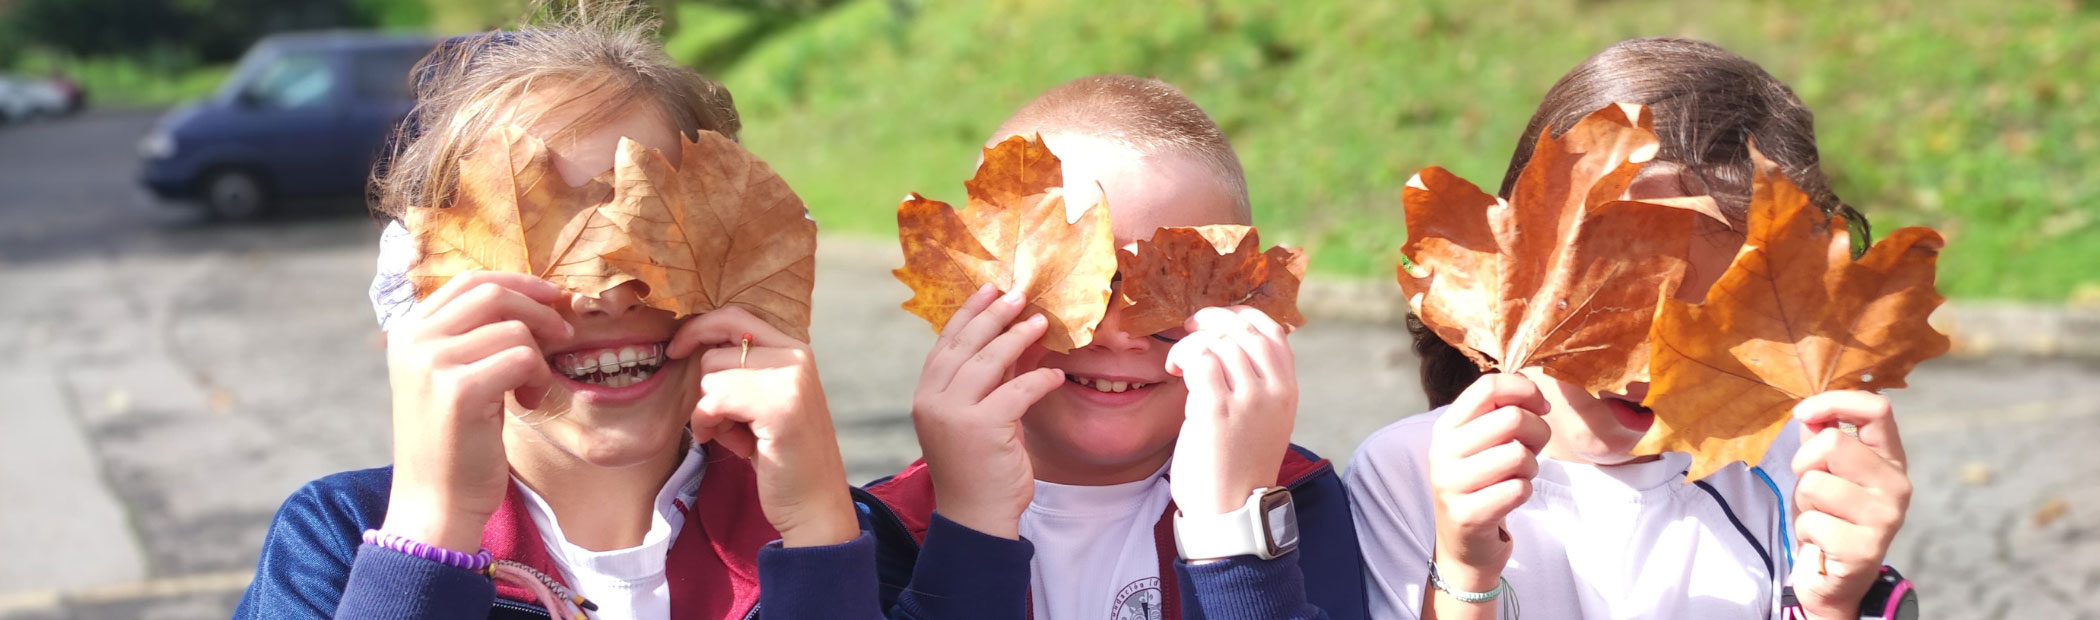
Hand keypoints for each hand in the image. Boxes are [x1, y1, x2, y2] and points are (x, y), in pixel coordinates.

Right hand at [380, 271, 572, 552]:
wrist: (435, 502)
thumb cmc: (456, 442)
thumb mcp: (453, 376)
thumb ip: (472, 336)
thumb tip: (531, 296)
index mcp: (407, 332)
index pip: (469, 281)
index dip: (518, 283)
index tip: (552, 298)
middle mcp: (412, 340)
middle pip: (492, 294)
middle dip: (539, 309)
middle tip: (563, 334)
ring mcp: (432, 363)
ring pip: (514, 328)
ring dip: (539, 358)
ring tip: (530, 390)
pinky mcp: (458, 390)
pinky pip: (523, 358)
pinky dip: (539, 378)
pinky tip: (527, 404)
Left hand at [669, 306, 856, 547]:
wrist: (815, 505)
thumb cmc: (783, 458)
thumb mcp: (766, 402)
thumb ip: (743, 371)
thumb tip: (692, 345)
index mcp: (794, 350)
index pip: (734, 316)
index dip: (698, 329)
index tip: (677, 350)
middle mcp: (796, 356)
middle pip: (715, 350)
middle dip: (706, 389)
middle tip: (725, 422)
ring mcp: (791, 379)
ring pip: (710, 375)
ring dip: (708, 411)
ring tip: (736, 436)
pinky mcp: (779, 406)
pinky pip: (714, 400)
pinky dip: (709, 424)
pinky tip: (732, 445)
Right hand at [910, 285, 1063, 539]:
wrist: (976, 516)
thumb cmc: (978, 467)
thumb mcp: (976, 417)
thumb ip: (987, 382)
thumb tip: (1013, 340)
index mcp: (926, 395)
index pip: (946, 344)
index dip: (969, 313)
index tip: (989, 290)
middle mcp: (933, 401)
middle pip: (965, 345)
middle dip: (994, 315)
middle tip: (1019, 295)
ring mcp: (954, 415)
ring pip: (988, 361)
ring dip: (1017, 337)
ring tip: (1040, 321)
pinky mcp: (981, 429)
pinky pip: (1016, 391)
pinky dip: (1038, 379)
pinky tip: (1055, 373)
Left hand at [1164, 306, 1296, 518]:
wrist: (1231, 511)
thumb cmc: (1238, 467)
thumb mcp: (1263, 420)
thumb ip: (1256, 385)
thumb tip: (1228, 346)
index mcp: (1287, 391)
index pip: (1273, 331)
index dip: (1242, 316)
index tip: (1217, 320)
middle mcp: (1273, 391)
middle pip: (1243, 330)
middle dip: (1210, 322)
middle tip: (1188, 330)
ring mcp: (1247, 399)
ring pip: (1218, 341)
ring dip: (1191, 344)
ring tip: (1179, 363)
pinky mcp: (1216, 409)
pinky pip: (1199, 359)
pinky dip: (1183, 356)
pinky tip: (1174, 371)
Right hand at [1427, 374, 1549, 593]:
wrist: (1464, 541)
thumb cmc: (1483, 482)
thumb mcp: (1482, 442)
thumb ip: (1502, 412)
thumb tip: (1534, 393)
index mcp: (1446, 426)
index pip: (1488, 387)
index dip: (1524, 390)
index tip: (1541, 406)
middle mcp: (1442, 451)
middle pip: (1512, 418)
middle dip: (1538, 432)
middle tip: (1533, 448)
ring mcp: (1450, 484)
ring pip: (1519, 454)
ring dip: (1531, 466)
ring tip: (1520, 474)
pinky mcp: (1466, 514)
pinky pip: (1519, 489)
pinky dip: (1525, 491)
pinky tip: (1511, 496)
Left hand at [1789, 391, 1911, 619]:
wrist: (1834, 576)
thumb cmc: (1828, 516)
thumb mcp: (1824, 472)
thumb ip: (1820, 440)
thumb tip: (1809, 413)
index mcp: (1890, 459)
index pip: (1878, 409)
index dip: (1835, 401)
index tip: (1804, 412)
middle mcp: (1896, 485)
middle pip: (1833, 444)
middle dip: (1804, 463)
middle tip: (1811, 487)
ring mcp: (1885, 518)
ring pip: (1815, 482)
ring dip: (1803, 501)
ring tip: (1820, 517)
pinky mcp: (1864, 549)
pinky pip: (1811, 522)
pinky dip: (1805, 531)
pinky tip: (1822, 541)